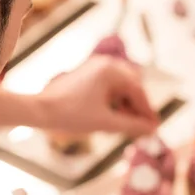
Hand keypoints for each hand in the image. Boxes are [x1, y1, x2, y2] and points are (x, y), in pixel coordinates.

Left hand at [39, 56, 157, 135]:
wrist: (39, 110)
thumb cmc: (70, 115)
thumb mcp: (104, 122)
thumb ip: (131, 125)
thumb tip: (151, 130)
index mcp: (111, 71)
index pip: (138, 91)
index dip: (147, 112)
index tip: (154, 128)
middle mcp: (105, 64)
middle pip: (131, 88)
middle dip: (137, 109)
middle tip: (142, 128)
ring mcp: (95, 69)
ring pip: (120, 88)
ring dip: (125, 106)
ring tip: (126, 126)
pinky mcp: (87, 76)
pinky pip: (108, 88)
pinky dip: (114, 102)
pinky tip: (112, 118)